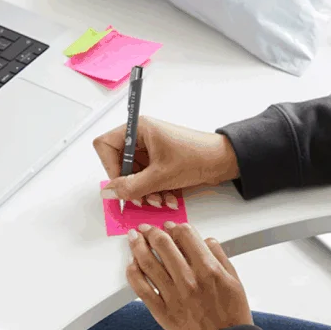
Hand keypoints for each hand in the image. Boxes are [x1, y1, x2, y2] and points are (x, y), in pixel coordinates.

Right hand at [93, 118, 238, 205]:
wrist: (225, 161)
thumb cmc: (198, 156)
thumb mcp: (160, 176)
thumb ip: (130, 187)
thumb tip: (108, 192)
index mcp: (138, 129)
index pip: (105, 145)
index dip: (110, 167)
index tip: (121, 184)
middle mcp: (142, 137)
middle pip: (119, 163)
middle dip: (130, 184)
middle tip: (140, 197)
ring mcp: (150, 149)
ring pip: (133, 174)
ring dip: (144, 191)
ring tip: (159, 199)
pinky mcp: (159, 160)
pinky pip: (146, 178)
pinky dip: (154, 190)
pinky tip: (167, 197)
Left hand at [125, 222, 252, 329]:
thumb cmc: (231, 314)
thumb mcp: (234, 280)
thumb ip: (219, 256)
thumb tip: (205, 240)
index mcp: (208, 269)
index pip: (185, 235)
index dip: (174, 226)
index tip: (169, 226)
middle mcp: (189, 280)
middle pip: (163, 244)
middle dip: (152, 231)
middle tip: (147, 228)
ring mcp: (173, 295)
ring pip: (147, 263)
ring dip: (137, 245)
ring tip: (133, 238)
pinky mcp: (162, 311)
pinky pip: (141, 288)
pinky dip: (133, 273)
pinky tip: (131, 264)